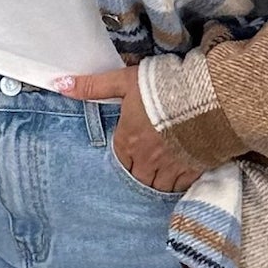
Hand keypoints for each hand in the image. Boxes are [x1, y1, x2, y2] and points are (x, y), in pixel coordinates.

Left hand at [56, 64, 204, 192]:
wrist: (207, 96)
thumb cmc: (163, 87)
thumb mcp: (125, 81)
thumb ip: (93, 86)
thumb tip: (60, 84)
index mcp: (128, 140)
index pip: (120, 158)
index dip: (125, 152)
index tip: (133, 145)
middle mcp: (147, 159)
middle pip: (138, 176)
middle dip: (140, 171)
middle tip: (147, 160)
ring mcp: (172, 167)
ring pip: (158, 185)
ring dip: (158, 179)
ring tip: (163, 168)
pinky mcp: (195, 169)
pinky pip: (181, 186)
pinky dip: (179, 183)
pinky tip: (182, 172)